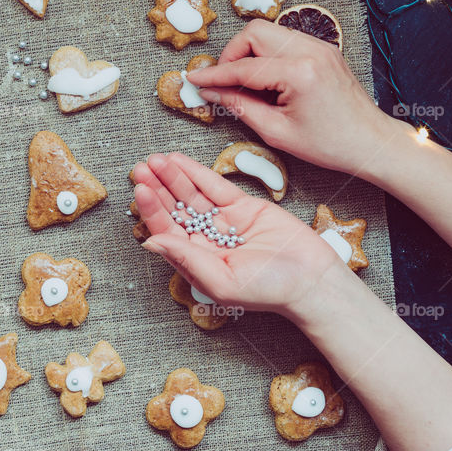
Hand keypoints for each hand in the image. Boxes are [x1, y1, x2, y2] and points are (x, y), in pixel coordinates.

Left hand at [132, 152, 345, 315]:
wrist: (312, 280)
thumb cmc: (269, 291)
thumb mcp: (222, 281)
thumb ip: (186, 258)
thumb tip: (150, 243)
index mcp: (195, 261)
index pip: (167, 230)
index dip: (152, 210)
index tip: (141, 189)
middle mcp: (205, 240)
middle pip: (174, 210)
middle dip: (157, 189)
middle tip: (140, 168)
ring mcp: (223, 222)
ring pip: (191, 195)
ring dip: (172, 177)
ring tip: (155, 159)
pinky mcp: (243, 207)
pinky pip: (214, 187)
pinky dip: (196, 173)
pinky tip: (179, 160)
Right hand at [186, 20, 397, 174]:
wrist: (371, 142)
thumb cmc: (329, 144)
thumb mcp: (277, 132)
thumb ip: (240, 107)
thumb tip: (212, 93)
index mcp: (299, 73)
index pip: (243, 67)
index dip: (214, 75)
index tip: (194, 79)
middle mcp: (310, 50)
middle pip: (253, 31)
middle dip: (232, 54)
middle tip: (225, 82)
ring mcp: (319, 45)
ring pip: (267, 31)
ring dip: (249, 53)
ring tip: (245, 84)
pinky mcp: (323, 48)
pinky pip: (283, 40)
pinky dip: (267, 54)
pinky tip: (266, 80)